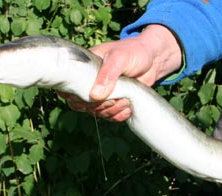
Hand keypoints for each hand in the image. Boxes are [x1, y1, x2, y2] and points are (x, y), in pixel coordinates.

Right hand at [58, 24, 182, 121]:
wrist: (154, 60)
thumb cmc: (134, 52)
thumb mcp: (120, 59)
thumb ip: (107, 75)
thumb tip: (95, 96)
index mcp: (85, 68)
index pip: (68, 85)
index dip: (72, 96)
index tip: (87, 98)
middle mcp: (91, 82)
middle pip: (82, 104)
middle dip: (98, 106)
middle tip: (115, 99)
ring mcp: (103, 94)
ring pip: (96, 112)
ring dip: (111, 111)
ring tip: (125, 100)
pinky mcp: (115, 103)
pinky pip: (110, 116)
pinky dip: (119, 116)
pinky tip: (128, 107)